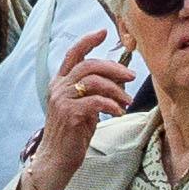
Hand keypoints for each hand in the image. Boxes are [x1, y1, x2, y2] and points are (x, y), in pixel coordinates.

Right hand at [31, 27, 132, 179]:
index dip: (88, 41)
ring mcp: (62, 100)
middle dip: (114, 68)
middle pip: (88, 65)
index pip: (73, 54)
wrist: (57, 158)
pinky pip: (96, 101)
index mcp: (60, 83)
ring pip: (94, 81)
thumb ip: (93, 92)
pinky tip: (117, 112)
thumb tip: (118, 81)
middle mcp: (58, 88)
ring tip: (127, 102)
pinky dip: (111, 105)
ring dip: (116, 90)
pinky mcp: (70, 113)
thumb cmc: (72, 134)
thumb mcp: (82, 107)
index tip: (103, 32)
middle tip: (131, 77)